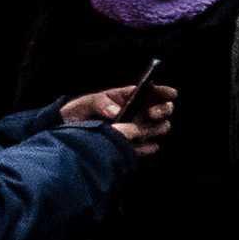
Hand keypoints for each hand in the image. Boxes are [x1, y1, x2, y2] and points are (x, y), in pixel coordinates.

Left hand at [56, 81, 174, 151]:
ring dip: (155, 129)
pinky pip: (149, 147)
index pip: (152, 92)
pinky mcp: (134, 147)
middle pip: (162, 110)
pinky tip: (140, 146)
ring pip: (160, 128)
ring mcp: (138, 130)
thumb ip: (100, 103)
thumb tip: (116, 111)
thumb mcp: (86, 102)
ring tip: (140, 131)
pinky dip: (147, 147)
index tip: (170, 94)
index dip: (163, 92)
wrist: (68, 136)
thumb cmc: (79, 113)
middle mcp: (138, 113)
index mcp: (129, 98)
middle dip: (161, 110)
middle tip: (151, 114)